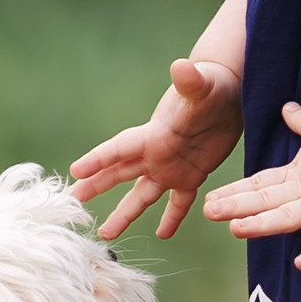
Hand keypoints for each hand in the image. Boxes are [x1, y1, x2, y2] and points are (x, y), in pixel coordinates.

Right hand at [70, 57, 244, 241]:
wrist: (228, 91)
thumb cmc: (212, 84)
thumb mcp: (201, 85)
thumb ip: (189, 81)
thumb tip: (181, 66)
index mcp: (153, 134)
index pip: (120, 149)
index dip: (97, 160)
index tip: (75, 171)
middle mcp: (155, 153)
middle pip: (119, 173)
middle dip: (96, 186)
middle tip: (72, 201)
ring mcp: (171, 166)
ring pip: (142, 195)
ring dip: (124, 213)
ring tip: (106, 234)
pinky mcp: (192, 175)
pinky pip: (178, 202)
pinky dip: (171, 217)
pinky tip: (162, 235)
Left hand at [203, 101, 300, 269]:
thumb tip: (288, 109)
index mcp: (298, 172)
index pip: (259, 184)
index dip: (234, 191)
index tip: (211, 198)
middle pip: (264, 200)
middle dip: (235, 207)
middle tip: (208, 212)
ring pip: (285, 216)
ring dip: (260, 224)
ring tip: (235, 228)